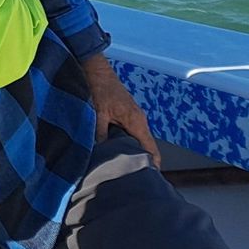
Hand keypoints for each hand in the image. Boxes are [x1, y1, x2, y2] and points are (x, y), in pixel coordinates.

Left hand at [83, 52, 160, 167]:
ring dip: (132, 151)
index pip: (151, 149)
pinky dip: (127, 142)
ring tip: (122, 166)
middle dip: (141, 161)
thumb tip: (99, 153)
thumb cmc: (99, 88)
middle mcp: (139, 120)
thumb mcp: (98, 113)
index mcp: (136, 121)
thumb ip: (100, 133)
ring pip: (138, 140)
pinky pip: (131, 132)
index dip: (151, 164)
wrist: (96, 70)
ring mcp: (134, 117)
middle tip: (129, 176)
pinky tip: (115, 149)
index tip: (147, 178)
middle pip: (146, 147)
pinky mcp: (127, 114)